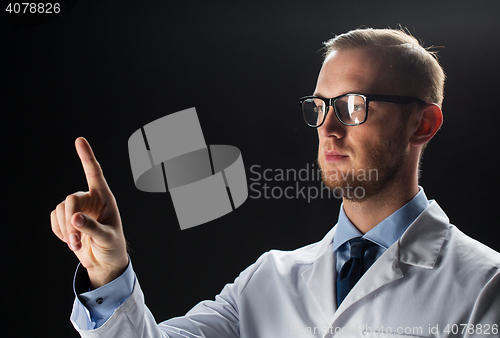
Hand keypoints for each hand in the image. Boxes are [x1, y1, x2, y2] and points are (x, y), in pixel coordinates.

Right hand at [51, 137, 128, 288]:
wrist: (104, 261)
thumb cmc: (112, 246)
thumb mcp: (107, 238)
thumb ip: (93, 228)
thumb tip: (75, 219)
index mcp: (105, 198)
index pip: (94, 173)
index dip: (86, 157)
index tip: (79, 140)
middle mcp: (90, 199)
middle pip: (71, 199)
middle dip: (70, 220)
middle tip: (75, 240)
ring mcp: (77, 208)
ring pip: (60, 210)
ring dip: (65, 230)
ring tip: (76, 245)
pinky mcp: (66, 218)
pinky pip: (54, 219)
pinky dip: (59, 232)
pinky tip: (71, 241)